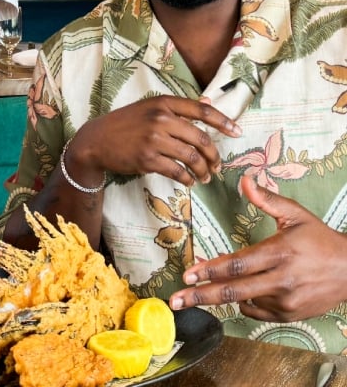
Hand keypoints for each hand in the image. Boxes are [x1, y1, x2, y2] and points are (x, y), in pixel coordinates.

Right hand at [71, 95, 241, 187]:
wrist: (96, 140)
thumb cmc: (125, 124)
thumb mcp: (149, 107)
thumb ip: (177, 108)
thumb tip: (208, 102)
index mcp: (163, 102)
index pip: (201, 109)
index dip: (222, 121)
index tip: (237, 132)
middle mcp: (160, 118)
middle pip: (200, 137)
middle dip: (213, 155)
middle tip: (218, 166)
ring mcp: (153, 139)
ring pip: (191, 157)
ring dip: (203, 170)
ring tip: (205, 177)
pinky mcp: (147, 159)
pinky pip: (177, 171)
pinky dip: (187, 179)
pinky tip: (189, 181)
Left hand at [170, 175, 346, 321]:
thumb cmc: (319, 238)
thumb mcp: (295, 214)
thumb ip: (267, 199)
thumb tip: (244, 181)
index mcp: (279, 252)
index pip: (237, 264)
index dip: (210, 270)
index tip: (188, 274)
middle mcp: (281, 280)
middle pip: (234, 290)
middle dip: (201, 296)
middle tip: (176, 299)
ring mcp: (285, 301)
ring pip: (243, 301)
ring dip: (220, 298)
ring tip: (198, 295)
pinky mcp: (289, 315)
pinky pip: (257, 311)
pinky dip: (242, 303)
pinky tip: (235, 293)